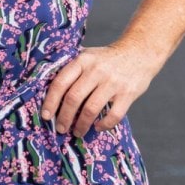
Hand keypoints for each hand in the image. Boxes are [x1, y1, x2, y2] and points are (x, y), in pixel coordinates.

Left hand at [40, 43, 159, 137]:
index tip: (45, 116)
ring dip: (81, 125)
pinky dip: (104, 125)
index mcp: (82, 61)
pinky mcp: (128, 93)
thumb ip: (72, 70)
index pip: (60, 83)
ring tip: (77, 132)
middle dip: (64, 117)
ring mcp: (113, 82)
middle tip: (61, 129)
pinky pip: (114, 115)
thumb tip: (49, 92)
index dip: (51, 101)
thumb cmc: (106, 58)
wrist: (139, 52)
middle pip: (73, 98)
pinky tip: (98, 127)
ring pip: (91, 109)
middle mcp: (96, 70)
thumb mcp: (87, 56)